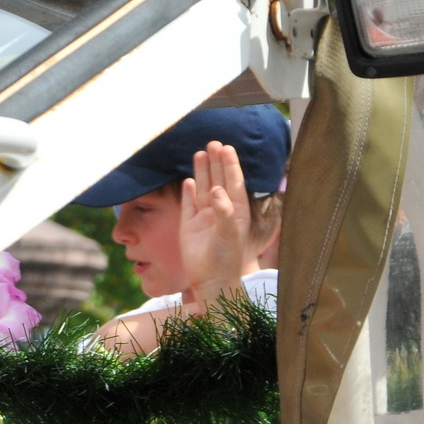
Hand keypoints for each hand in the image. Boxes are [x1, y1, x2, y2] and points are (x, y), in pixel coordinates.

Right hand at [179, 141, 254, 304]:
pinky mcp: (188, 226)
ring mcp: (204, 218)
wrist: (211, 279)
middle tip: (213, 143)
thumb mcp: (229, 233)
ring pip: (203, 189)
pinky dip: (188, 192)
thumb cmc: (226, 258)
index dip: (230, 165)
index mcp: (235, 210)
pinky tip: (189, 181)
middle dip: (216, 163)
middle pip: (218, 180)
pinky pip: (188, 204)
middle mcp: (220, 211)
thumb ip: (224, 211)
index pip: (233, 182)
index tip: (226, 148)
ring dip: (202, 172)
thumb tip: (217, 190)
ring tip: (200, 153)